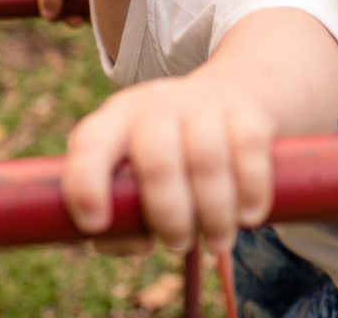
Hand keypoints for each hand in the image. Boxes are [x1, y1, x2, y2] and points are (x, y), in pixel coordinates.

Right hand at [35, 0, 89, 22]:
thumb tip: (48, 15)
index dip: (46, 6)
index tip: (57, 15)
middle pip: (58, 4)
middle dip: (66, 15)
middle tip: (76, 19)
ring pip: (74, 9)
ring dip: (79, 16)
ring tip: (87, 15)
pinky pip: (87, 9)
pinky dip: (91, 13)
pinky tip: (97, 12)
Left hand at [62, 76, 276, 253]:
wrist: (232, 93)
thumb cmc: (170, 154)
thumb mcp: (137, 171)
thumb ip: (124, 214)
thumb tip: (138, 241)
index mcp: (116, 121)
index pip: (90, 143)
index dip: (87, 183)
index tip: (96, 224)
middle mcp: (155, 105)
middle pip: (157, 160)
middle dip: (167, 214)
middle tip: (177, 244)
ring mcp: (202, 103)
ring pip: (207, 160)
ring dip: (214, 213)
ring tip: (217, 242)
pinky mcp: (245, 111)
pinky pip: (249, 150)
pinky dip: (251, 191)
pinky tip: (248, 216)